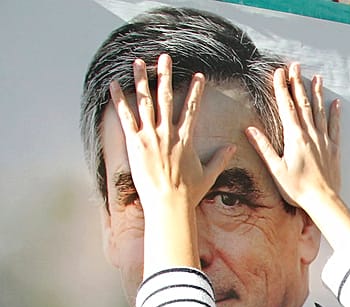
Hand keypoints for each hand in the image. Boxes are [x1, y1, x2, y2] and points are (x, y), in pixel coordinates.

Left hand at [109, 54, 233, 271]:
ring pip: (145, 102)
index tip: (199, 76)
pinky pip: (125, 117)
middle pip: (167, 98)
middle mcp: (168, 133)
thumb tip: (234, 148)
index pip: (192, 109)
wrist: (169, 204)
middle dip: (166, 76)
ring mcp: (151, 137)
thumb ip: (220, 159)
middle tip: (165, 58)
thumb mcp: (208, 175)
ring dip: (141, 80)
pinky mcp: (135, 144)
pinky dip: (119, 100)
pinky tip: (114, 85)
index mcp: (185, 139)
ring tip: (138, 63)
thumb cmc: (188, 193)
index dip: (196, 91)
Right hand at [247, 63, 349, 247]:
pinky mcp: (334, 148)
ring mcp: (323, 140)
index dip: (281, 87)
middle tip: (295, 66)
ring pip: (320, 111)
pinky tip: (335, 103)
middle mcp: (310, 134)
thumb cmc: (297, 188)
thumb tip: (250, 129)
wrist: (322, 200)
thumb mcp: (276, 169)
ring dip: (316, 93)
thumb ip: (263, 147)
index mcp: (294, 137)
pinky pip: (335, 127)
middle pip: (302, 103)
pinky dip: (335, 114)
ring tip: (316, 77)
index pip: (285, 106)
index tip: (278, 72)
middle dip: (297, 83)